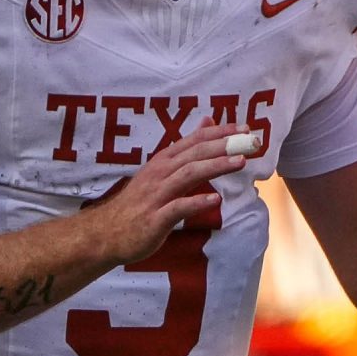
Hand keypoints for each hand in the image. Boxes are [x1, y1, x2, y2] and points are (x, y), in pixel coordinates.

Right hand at [85, 122, 251, 265]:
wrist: (106, 233)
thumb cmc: (139, 203)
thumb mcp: (161, 171)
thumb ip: (186, 149)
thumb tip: (208, 122)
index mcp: (163, 161)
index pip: (194, 140)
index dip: (219, 133)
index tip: (244, 129)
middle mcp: (160, 173)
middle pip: (194, 153)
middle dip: (223, 145)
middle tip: (250, 141)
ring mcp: (157, 195)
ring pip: (188, 174)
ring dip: (215, 166)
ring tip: (240, 162)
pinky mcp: (155, 219)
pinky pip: (178, 208)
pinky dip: (196, 202)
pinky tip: (216, 199)